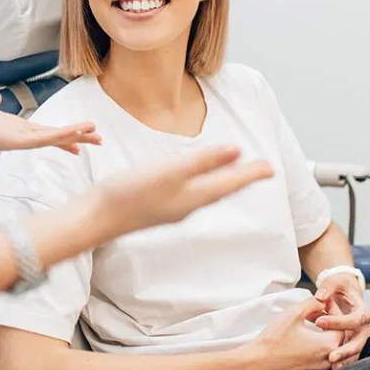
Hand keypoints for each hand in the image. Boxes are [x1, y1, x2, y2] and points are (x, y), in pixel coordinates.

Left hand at [0, 91, 101, 153]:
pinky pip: (42, 139)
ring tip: (97, 135)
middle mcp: (17, 136)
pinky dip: (60, 135)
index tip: (81, 137)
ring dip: (75, 136)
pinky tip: (76, 133)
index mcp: (12, 127)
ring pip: (52, 139)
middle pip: (54, 137)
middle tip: (100, 141)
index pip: (43, 132)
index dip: (63, 134)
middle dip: (77, 138)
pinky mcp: (14, 141)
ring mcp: (17, 140)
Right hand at [94, 146, 273, 235]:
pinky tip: (195, 180)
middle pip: (223, 189)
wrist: (97, 218)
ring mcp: (172, 208)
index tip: (271, 168)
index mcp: (195, 196)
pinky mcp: (157, 206)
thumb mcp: (171, 171)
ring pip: (207, 192)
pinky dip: (203, 184)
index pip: (232, 182)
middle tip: (260, 170)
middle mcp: (188, 205)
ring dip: (223, 181)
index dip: (252, 173)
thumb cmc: (131, 193)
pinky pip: (191, 193)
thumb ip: (204, 161)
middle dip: (242, 178)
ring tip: (234, 172)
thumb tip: (236, 151)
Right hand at [251, 298, 343, 369]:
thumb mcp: (293, 314)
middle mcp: (329, 360)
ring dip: (326, 335)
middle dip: (331, 322)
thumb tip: (323, 301)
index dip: (333, 310)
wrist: (258, 364)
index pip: (342, 324)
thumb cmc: (274, 339)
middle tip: (318, 312)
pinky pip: (323, 359)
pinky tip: (306, 339)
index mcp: (328, 345)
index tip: (323, 302)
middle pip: (339, 337)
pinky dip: (320, 348)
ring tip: (313, 325)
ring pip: (332, 349)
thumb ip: (312, 303)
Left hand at [314, 273, 369, 369]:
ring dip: (345, 360)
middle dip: (346, 350)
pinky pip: (350, 356)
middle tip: (331, 356)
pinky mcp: (352, 343)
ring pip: (356, 352)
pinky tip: (331, 369)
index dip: (337, 322)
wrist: (345, 293)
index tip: (318, 322)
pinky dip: (342, 362)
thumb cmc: (339, 287)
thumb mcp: (335, 282)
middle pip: (359, 341)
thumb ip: (328, 287)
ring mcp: (359, 337)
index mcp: (363, 311)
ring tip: (332, 367)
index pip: (354, 319)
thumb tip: (319, 296)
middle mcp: (365, 326)